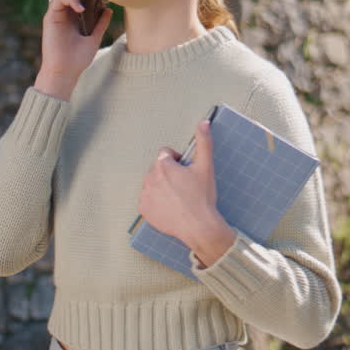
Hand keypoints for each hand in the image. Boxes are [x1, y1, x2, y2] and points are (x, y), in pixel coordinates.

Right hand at [39, 0, 112, 90]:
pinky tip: (81, 7)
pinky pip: (57, 0)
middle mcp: (61, 9)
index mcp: (70, 12)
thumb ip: (100, 23)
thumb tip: (109, 9)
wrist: (66, 72)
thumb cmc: (78, 58)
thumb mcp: (94, 37)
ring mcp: (55, 13)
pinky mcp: (50, 18)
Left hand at [137, 119, 234, 266]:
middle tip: (184, 186)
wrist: (198, 226)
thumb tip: (203, 123)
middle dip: (169, 174)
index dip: (177, 160)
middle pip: (158, 169)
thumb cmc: (202, 197)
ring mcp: (145, 195)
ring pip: (152, 184)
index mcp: (163, 166)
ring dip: (161, 187)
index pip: (165, 153)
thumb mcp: (205, 167)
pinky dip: (156, 202)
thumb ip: (204, 142)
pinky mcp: (144, 209)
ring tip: (177, 198)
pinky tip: (169, 207)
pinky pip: (147, 200)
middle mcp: (150, 178)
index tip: (185, 171)